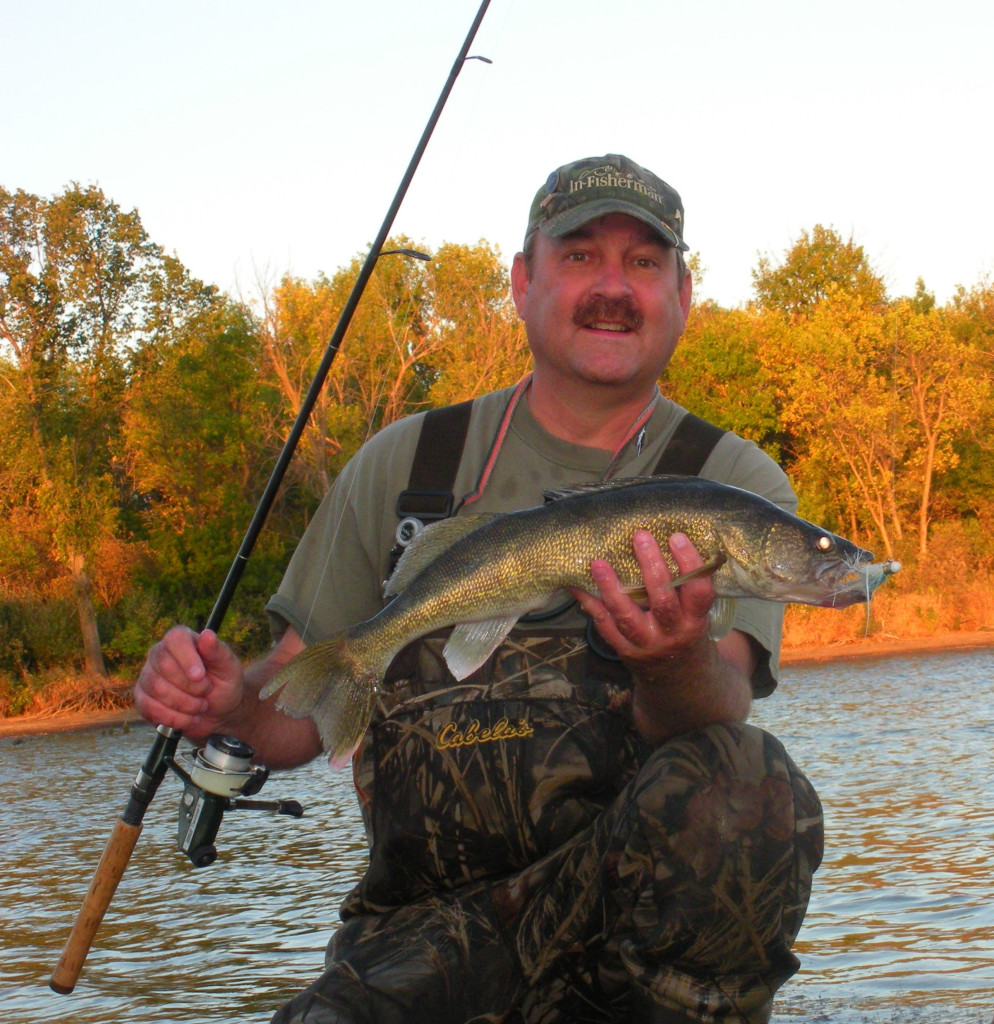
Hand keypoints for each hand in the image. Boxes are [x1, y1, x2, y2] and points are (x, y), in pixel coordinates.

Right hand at [134, 626, 245, 741]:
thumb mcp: (228, 667)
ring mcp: (148, 676)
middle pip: (163, 666)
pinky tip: (189, 719)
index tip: (200, 676)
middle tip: (206, 691)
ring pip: (156, 689)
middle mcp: (160, 654)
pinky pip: (149, 708)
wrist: (219, 712)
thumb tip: (207, 635)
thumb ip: (218, 651)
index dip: (186, 658)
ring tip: (201, 706)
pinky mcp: (142, 699)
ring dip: (184, 704)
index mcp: (183, 640)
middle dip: (190, 686)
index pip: (175, 639)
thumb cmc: (224, 684)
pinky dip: (174, 718)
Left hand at [572, 531, 752, 740]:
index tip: (677, 537)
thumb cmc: (688, 634)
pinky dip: (590, 605)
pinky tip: (577, 587)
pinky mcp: (624, 651)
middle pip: (661, 600)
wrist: (680, 681)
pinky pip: (604, 626)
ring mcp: (646, 644)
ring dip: (611, 588)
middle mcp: (672, 634)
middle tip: (640, 537)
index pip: (698, 592)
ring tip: (599, 563)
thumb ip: (687, 590)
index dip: (689, 564)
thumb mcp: (698, 616)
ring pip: (627, 616)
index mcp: (695, 621)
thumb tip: (669, 541)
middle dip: (651, 567)